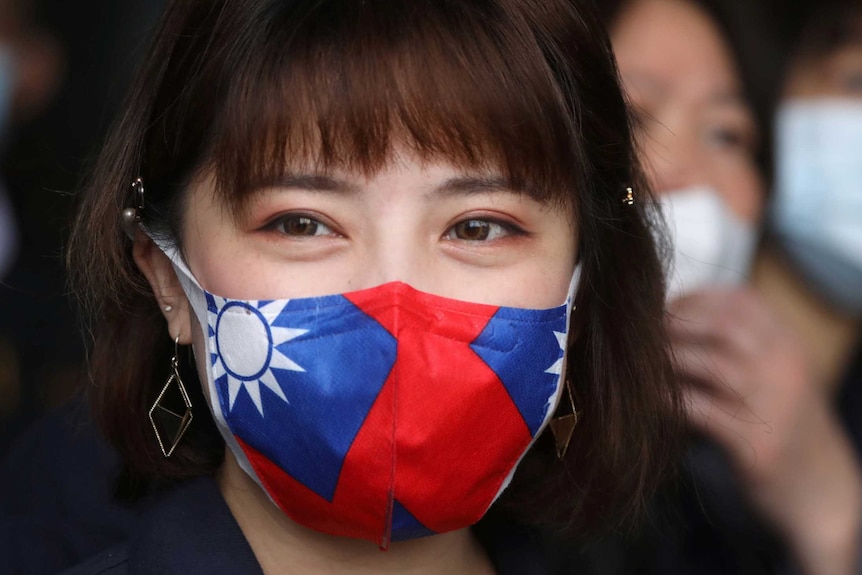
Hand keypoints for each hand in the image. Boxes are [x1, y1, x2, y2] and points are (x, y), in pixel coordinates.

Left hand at [669, 287, 861, 574]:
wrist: (822, 489)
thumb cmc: (784, 424)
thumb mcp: (777, 373)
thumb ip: (741, 343)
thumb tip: (676, 314)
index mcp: (789, 346)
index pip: (741, 300)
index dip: (695, 299)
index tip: (664, 307)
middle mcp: (786, 369)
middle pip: (724, 326)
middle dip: (677, 325)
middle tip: (643, 334)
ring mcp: (774, 406)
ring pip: (712, 365)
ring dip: (670, 361)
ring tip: (640, 363)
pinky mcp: (755, 444)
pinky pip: (702, 411)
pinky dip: (670, 401)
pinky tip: (649, 400)